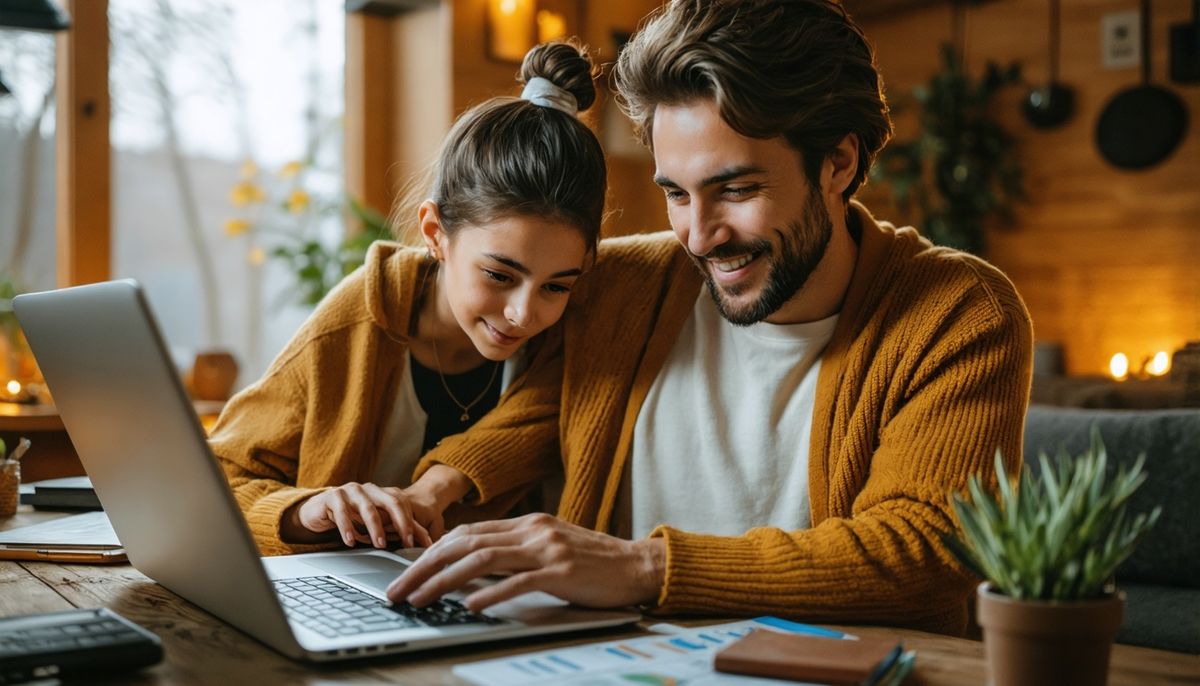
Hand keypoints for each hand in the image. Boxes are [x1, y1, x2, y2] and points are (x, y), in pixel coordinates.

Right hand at [295, 482, 441, 548]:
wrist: (319, 510)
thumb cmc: (352, 517)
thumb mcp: (378, 522)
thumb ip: (401, 529)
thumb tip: (428, 543)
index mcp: (383, 493)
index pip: (403, 504)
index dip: (411, 523)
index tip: (415, 543)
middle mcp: (370, 489)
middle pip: (391, 501)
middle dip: (401, 522)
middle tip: (404, 542)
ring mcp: (351, 491)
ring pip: (368, 507)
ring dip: (375, 527)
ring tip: (379, 544)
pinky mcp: (333, 496)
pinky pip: (342, 511)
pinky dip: (348, 527)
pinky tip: (351, 541)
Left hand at [385, 513, 665, 612]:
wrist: (638, 566)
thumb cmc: (594, 564)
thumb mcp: (550, 550)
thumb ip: (515, 555)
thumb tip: (471, 572)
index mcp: (527, 524)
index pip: (466, 533)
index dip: (431, 552)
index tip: (406, 572)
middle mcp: (532, 530)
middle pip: (464, 543)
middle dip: (424, 567)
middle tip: (397, 589)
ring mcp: (546, 548)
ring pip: (481, 559)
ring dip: (443, 581)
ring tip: (420, 599)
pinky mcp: (561, 571)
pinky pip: (517, 582)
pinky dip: (489, 593)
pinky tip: (469, 605)